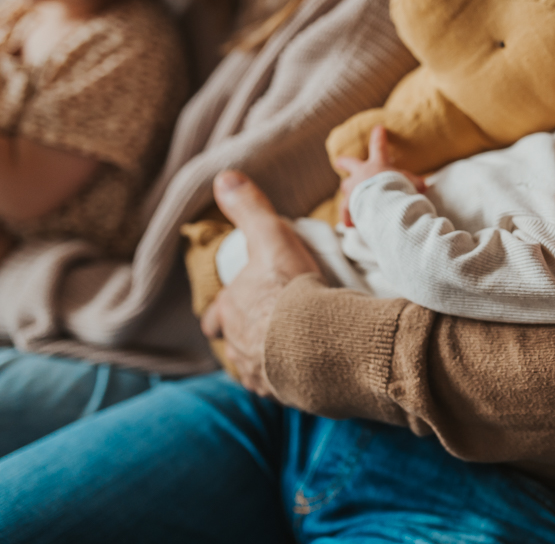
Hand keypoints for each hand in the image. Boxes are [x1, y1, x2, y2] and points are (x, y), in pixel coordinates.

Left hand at [201, 171, 319, 397]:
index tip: (221, 316)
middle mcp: (240, 347)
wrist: (322, 342)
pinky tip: (307, 374)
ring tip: (288, 353)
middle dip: (247, 339)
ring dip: (268, 362)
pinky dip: (292, 380)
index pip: (216, 317)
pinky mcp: (287, 393)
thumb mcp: (271, 239)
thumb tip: (223, 178)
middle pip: (235, 345)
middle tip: (265, 331)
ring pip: (257, 370)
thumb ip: (250, 209)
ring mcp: (262, 375)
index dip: (218, 315)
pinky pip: (284, 388)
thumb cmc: (293, 290)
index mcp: (232, 313)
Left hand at [334, 125, 424, 226]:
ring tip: (348, 196)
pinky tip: (349, 224)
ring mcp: (352, 188)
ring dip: (348, 190)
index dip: (379, 136)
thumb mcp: (409, 184)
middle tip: (339, 161)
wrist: (382, 204)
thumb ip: (414, 183)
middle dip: (345, 162)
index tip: (378, 128)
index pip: (379, 146)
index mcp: (377, 165)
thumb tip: (424, 185)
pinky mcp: (349, 204)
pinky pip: (346, 210)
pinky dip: (348, 217)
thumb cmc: (397, 190)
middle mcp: (361, 174)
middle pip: (349, 163)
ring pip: (346, 187)